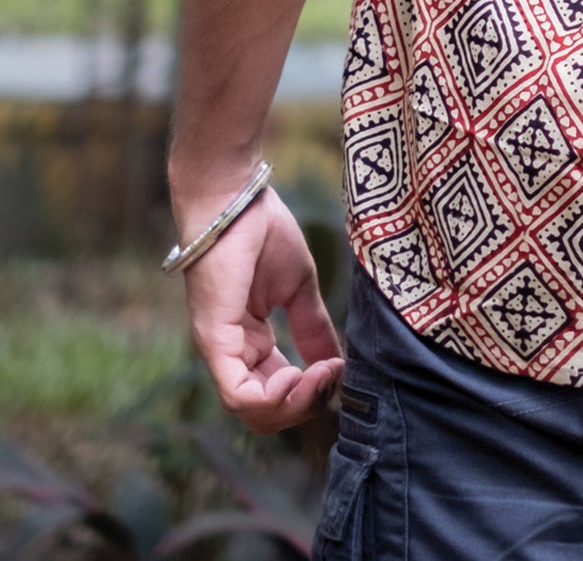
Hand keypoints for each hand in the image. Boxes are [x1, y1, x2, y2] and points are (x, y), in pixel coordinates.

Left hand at [176, 184, 342, 431]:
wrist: (237, 199)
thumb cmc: (262, 231)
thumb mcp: (298, 288)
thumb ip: (311, 327)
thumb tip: (335, 363)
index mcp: (249, 342)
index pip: (276, 392)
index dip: (311, 392)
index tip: (339, 368)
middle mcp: (231, 353)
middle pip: (265, 412)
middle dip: (305, 405)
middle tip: (332, 376)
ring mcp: (219, 350)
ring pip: (251, 411)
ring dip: (293, 403)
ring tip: (318, 375)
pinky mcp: (213, 341)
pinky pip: (236, 394)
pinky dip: (271, 398)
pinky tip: (296, 373)